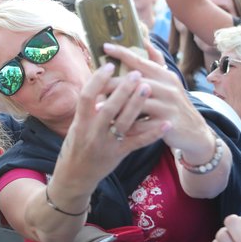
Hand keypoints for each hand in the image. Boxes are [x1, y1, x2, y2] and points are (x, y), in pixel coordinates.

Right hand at [53, 62, 166, 193]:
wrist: (75, 175)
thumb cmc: (76, 145)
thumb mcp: (76, 125)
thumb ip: (89, 108)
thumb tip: (102, 82)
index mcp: (80, 122)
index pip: (87, 97)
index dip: (97, 80)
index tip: (109, 66)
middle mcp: (93, 133)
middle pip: (109, 108)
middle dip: (123, 90)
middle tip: (135, 73)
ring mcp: (107, 144)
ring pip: (124, 123)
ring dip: (137, 105)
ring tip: (148, 87)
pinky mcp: (119, 154)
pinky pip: (138, 143)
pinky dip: (152, 133)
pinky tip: (165, 123)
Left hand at [104, 42, 211, 150]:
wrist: (195, 133)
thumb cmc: (173, 105)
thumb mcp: (168, 83)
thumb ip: (155, 63)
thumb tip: (145, 39)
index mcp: (164, 75)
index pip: (141, 61)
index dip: (123, 53)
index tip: (104, 46)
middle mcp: (168, 87)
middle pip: (135, 82)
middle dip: (112, 83)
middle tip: (93, 86)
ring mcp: (169, 106)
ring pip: (138, 103)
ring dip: (116, 106)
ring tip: (96, 109)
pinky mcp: (167, 124)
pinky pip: (143, 125)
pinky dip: (126, 127)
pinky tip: (111, 129)